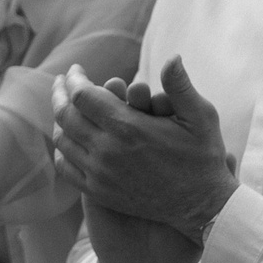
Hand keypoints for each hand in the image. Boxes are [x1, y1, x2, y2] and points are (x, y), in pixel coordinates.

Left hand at [54, 62, 231, 262]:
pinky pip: (67, 167)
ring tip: (65, 107)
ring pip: (63, 141)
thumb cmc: (203, 157)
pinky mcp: (99, 192)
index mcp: (129, 127)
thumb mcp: (201, 116)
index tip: (75, 69)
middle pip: (65, 116)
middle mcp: (107, 151)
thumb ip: (181, 86)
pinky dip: (62, 150)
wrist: (201, 206)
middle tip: (61, 82)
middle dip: (60, 93)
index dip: (74, 79)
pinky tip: (68, 139)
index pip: (83, 96)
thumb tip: (172, 57)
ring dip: (59, 120)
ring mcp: (100, 174)